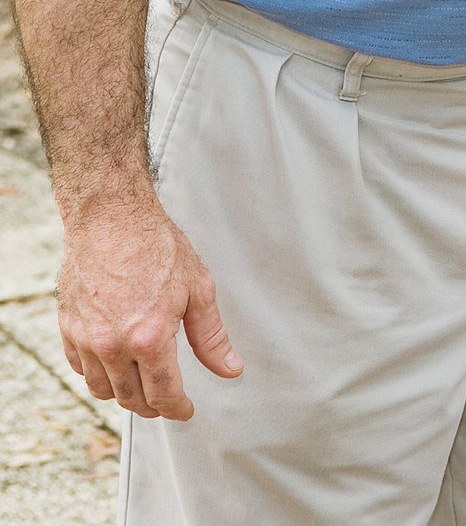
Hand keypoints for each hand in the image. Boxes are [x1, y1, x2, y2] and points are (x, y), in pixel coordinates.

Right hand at [57, 198, 241, 420]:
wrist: (112, 220)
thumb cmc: (157, 247)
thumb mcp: (198, 289)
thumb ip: (212, 336)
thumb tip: (231, 369)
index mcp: (149, 337)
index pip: (164, 394)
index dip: (177, 409)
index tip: (186, 411)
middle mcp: (113, 345)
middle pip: (132, 398)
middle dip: (153, 406)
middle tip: (168, 402)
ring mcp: (86, 339)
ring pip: (103, 390)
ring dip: (125, 394)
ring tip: (143, 386)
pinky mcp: (68, 329)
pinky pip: (81, 369)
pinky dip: (99, 375)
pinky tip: (116, 364)